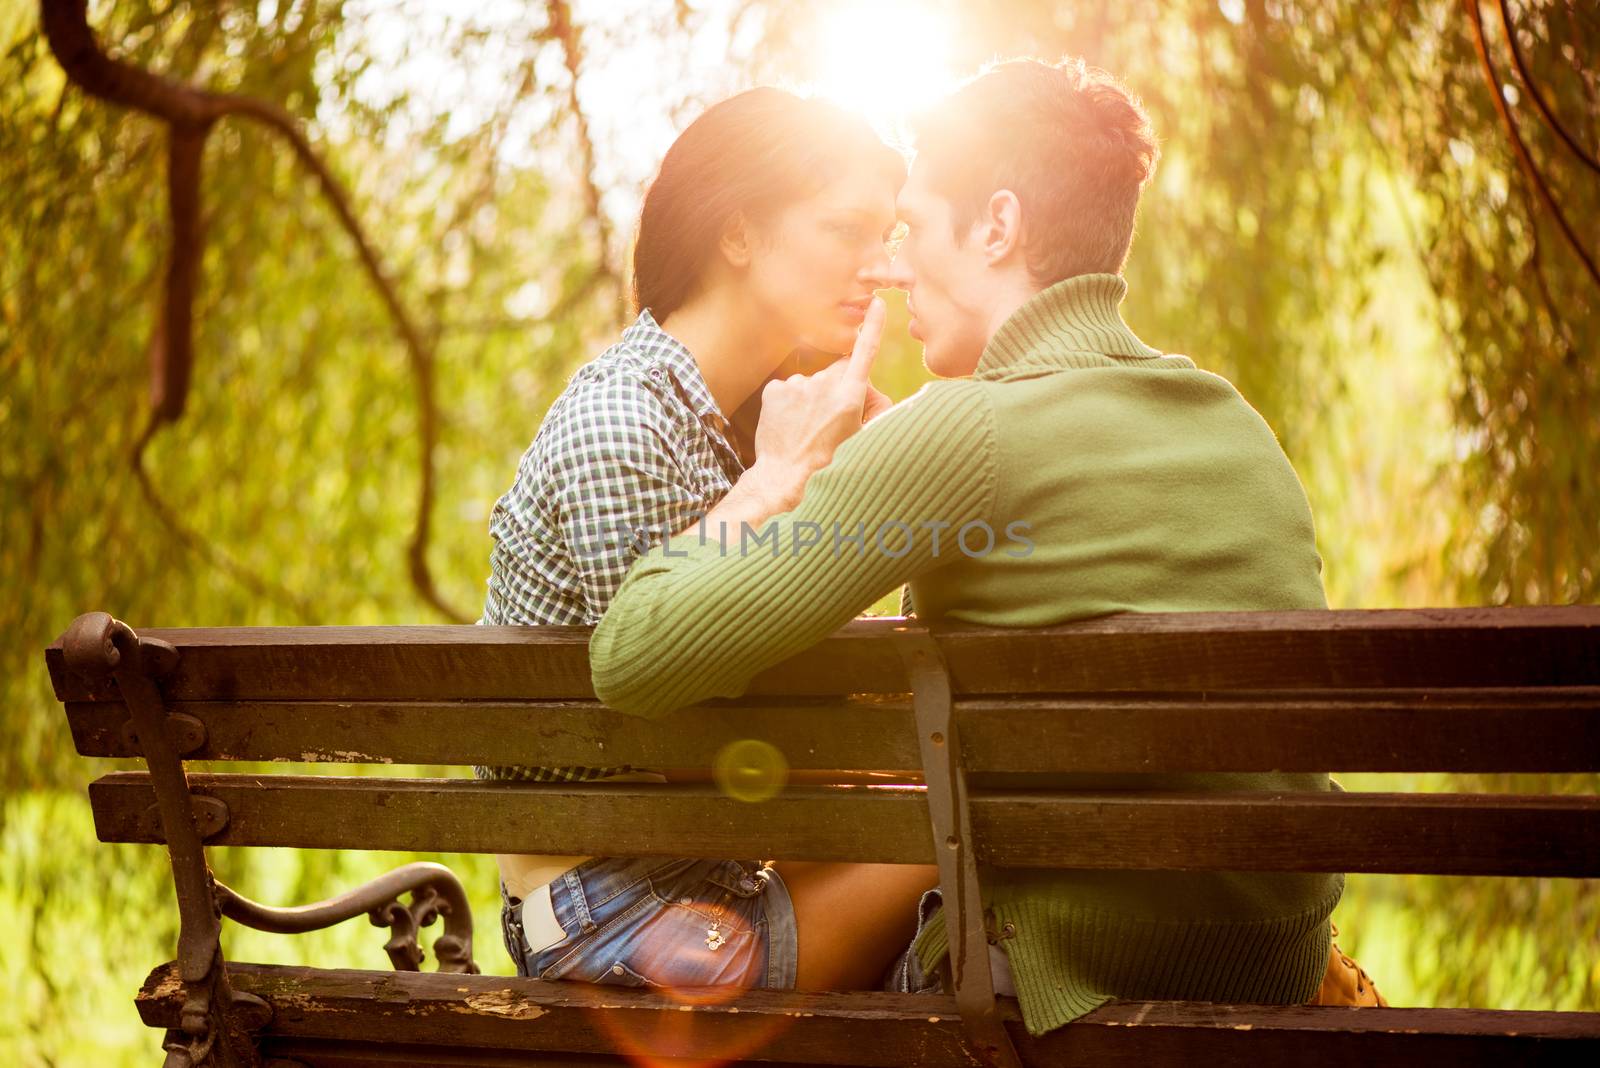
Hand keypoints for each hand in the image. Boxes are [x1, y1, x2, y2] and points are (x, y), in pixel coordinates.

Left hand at [747, 296, 887, 507]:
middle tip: (833, 418)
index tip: (877, 302)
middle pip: (838, 370)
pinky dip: (790, 402)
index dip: (873, 327)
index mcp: (850, 396)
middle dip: (839, 386)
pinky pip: (789, 389)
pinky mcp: (775, 390)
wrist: (784, 477)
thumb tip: (871, 392)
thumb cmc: (828, 461)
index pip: (865, 352)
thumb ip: (873, 410)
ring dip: (812, 398)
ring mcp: (798, 386)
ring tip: (807, 427)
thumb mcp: (861, 438)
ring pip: (812, 382)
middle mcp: (824, 385)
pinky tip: (789, 423)